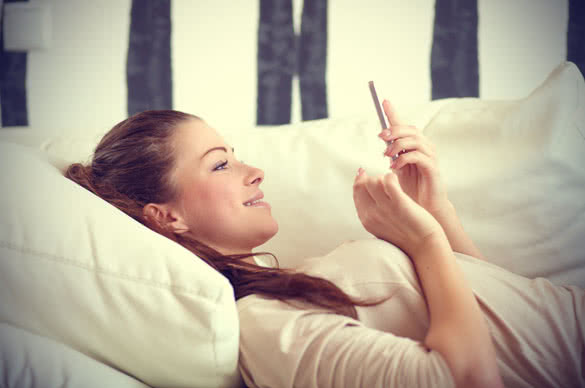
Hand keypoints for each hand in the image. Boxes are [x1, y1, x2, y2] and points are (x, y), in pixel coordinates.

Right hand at [353, 168, 443, 256]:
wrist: (423, 247)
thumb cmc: (404, 235)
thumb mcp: (380, 226)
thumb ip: (371, 212)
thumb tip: (366, 193)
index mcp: (366, 220)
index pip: (357, 191)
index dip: (360, 179)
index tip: (365, 173)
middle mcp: (372, 214)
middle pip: (363, 184)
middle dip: (373, 178)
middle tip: (385, 181)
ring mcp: (385, 209)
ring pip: (374, 180)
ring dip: (383, 177)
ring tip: (394, 182)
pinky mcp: (399, 203)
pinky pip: (389, 180)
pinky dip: (392, 176)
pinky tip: (398, 180)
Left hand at [378, 100, 449, 215]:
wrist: (423, 207)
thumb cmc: (410, 187)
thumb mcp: (398, 167)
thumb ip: (393, 153)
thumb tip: (382, 138)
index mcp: (415, 145)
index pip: (404, 125)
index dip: (393, 113)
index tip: (383, 101)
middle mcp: (425, 147)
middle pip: (410, 130)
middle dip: (394, 130)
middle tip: (381, 137)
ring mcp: (430, 157)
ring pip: (415, 141)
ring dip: (397, 145)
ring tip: (386, 155)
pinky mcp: (432, 169)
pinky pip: (419, 157)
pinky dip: (404, 159)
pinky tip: (394, 166)